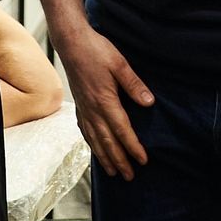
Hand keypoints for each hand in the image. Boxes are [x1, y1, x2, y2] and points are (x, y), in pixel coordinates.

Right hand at [55, 26, 153, 179]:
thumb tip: (149, 102)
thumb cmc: (97, 50)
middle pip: (107, 141)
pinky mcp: (79, 105)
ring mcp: (83, 108)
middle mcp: (92, 109)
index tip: (143, 161)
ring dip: (105, 157)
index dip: (133, 147)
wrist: (71, 43)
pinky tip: (96, 150)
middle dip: (119, 160)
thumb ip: (134, 84)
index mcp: (105, 100)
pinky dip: (92, 144)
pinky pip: (85, 131)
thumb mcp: (120, 64)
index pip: (122, 130)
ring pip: (95, 139)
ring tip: (114, 172)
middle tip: (129, 177)